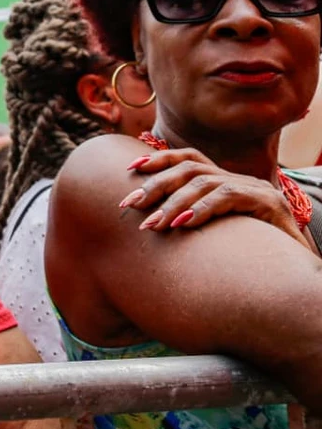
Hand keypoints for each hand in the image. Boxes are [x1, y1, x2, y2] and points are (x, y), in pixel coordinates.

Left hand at [120, 146, 309, 247]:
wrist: (299, 271)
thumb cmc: (253, 255)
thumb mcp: (217, 233)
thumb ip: (191, 220)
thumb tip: (150, 223)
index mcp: (225, 182)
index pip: (188, 158)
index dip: (158, 159)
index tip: (130, 168)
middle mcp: (238, 180)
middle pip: (189, 168)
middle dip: (155, 185)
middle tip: (131, 205)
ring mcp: (254, 189)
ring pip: (204, 182)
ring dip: (173, 203)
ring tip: (154, 224)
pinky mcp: (268, 204)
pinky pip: (227, 197)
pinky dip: (201, 209)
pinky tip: (183, 225)